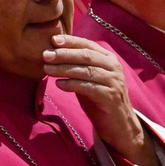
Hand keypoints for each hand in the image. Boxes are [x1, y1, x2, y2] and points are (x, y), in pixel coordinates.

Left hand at [43, 35, 158, 165]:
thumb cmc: (99, 99)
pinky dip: (72, 84)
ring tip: (47, 69)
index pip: (88, 44)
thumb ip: (77, 66)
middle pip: (86, 56)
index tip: (53, 40)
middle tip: (46, 55)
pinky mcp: (110, 97)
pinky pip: (88, 87)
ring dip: (64, 69)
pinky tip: (59, 85)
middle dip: (64, 54)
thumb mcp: (88, 79)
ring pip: (86, 71)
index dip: (70, 41)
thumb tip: (53, 53)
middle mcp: (113, 67)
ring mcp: (114, 82)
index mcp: (108, 59)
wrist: (118, 125)